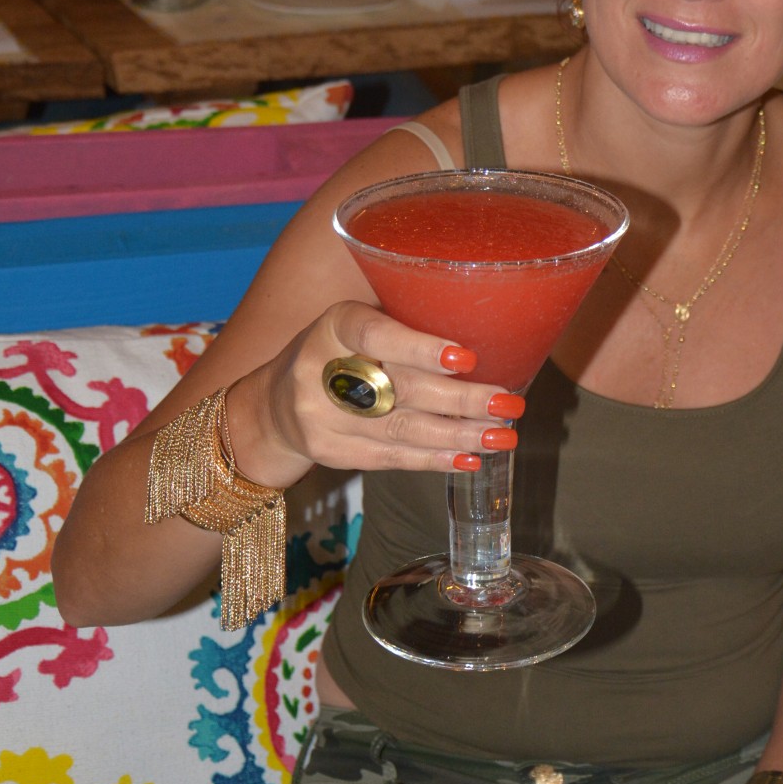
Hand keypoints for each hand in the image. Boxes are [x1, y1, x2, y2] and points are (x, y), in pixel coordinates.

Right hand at [226, 300, 523, 493]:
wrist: (274, 405)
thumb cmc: (337, 353)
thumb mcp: (355, 324)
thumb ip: (404, 325)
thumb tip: (486, 329)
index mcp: (335, 325)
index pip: (376, 335)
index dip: (420, 348)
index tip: (467, 357)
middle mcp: (322, 370)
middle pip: (400, 389)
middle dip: (461, 400)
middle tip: (508, 402)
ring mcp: (321, 417)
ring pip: (401, 429)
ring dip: (459, 435)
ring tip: (502, 435)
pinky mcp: (330, 452)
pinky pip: (391, 458)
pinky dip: (435, 459)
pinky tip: (469, 457)